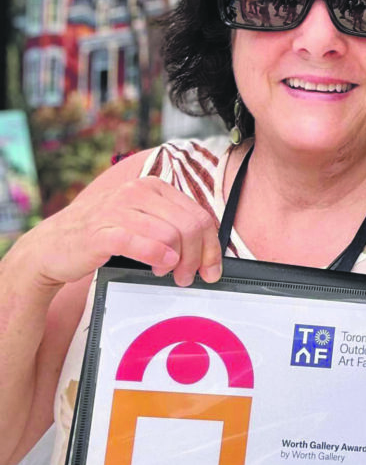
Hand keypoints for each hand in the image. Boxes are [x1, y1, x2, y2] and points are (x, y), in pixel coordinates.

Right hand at [25, 168, 221, 289]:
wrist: (54, 245)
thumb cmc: (103, 235)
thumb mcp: (143, 224)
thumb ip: (172, 229)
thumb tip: (207, 251)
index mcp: (153, 188)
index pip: (199, 215)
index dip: (211, 246)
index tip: (212, 268)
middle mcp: (138, 192)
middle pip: (189, 226)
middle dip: (198, 257)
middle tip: (190, 277)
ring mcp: (119, 209)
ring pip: (171, 234)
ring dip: (179, 262)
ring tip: (170, 274)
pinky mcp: (102, 231)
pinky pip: (140, 242)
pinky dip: (158, 256)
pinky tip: (162, 267)